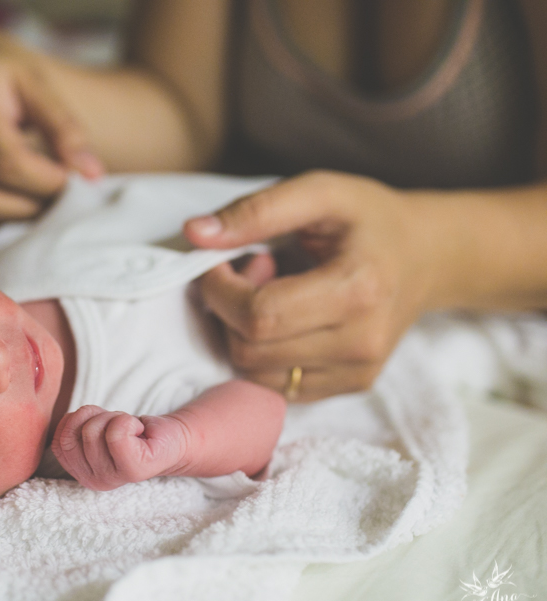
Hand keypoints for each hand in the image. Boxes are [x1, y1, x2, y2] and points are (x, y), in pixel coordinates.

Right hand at [0, 30, 102, 227]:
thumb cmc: (10, 76)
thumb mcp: (42, 85)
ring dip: (19, 215)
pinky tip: (24, 195)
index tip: (74, 179)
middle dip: (32, 205)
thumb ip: (66, 128)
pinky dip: (4, 215)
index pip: (6, 162)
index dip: (46, 181)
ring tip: (46, 194)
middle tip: (63, 194)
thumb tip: (90, 174)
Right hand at [51, 405, 189, 490]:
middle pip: (73, 434)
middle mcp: (93, 481)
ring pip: (93, 430)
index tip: (100, 425)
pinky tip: (139, 432)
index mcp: (80, 474)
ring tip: (129, 430)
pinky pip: (117, 433)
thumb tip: (66, 423)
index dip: (77, 421)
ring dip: (114, 418)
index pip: (59, 441)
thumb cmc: (131, 432)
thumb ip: (73, 430)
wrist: (171, 438)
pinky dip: (128, 421)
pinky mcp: (134, 469)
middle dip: (95, 418)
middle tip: (116, 426)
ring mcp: (113, 478)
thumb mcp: (94, 431)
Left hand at [183, 170, 439, 400]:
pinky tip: (283, 321)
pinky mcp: (351, 387)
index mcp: (357, 289)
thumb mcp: (320, 192)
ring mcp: (358, 372)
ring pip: (256, 373)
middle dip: (229, 309)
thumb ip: (257, 211)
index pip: (259, 315)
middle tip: (249, 272)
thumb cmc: (369, 219)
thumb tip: (194, 234)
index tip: (218, 260)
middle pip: (250, 349)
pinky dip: (262, 354)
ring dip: (242, 333)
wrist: (427, 256)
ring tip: (269, 294)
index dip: (220, 289)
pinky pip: (277, 386)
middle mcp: (361, 342)